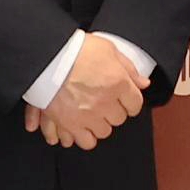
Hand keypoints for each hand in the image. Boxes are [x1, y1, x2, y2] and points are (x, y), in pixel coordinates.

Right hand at [22, 32, 143, 151]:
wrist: (46, 56)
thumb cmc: (75, 48)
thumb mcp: (107, 49)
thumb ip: (128, 68)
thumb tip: (144, 83)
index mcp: (118, 82)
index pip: (135, 104)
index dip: (130, 102)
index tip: (125, 101)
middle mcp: (105, 102)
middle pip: (119, 118)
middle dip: (114, 111)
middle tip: (104, 103)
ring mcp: (88, 115)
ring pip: (104, 131)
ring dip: (100, 123)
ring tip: (92, 114)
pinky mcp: (70, 123)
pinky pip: (86, 141)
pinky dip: (85, 136)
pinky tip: (82, 127)